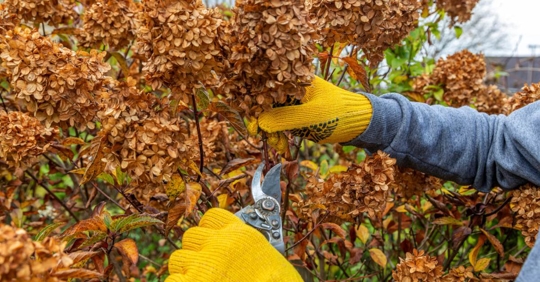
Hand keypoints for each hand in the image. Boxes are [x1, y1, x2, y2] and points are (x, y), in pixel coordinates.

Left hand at [166, 208, 301, 281]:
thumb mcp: (268, 256)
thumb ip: (245, 247)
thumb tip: (233, 249)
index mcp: (239, 234)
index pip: (210, 217)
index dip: (208, 230)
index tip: (210, 241)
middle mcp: (219, 244)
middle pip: (191, 237)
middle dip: (196, 252)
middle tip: (206, 268)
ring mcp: (203, 264)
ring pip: (178, 258)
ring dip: (186, 270)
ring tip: (201, 280)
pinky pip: (173, 280)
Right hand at [258, 76, 372, 143]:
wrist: (359, 122)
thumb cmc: (338, 115)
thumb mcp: (310, 117)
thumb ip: (284, 118)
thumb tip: (259, 122)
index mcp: (295, 80)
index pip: (267, 91)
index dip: (256, 109)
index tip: (253, 128)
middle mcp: (292, 88)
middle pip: (267, 105)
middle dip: (265, 125)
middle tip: (268, 142)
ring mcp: (295, 101)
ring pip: (273, 116)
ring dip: (273, 133)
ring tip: (280, 147)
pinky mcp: (298, 113)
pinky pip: (282, 123)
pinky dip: (281, 135)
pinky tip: (283, 146)